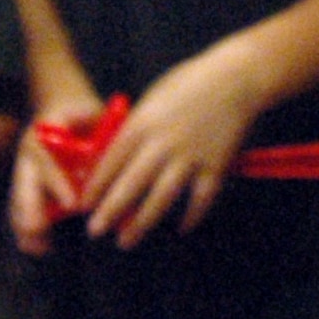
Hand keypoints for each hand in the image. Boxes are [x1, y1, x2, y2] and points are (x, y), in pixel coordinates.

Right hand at [10, 109, 90, 256]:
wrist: (59, 103)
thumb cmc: (80, 110)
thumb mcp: (89, 109)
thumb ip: (95, 128)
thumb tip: (101, 158)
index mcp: (43, 132)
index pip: (47, 159)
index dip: (58, 182)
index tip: (72, 204)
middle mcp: (28, 152)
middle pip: (23, 182)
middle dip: (29, 207)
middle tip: (36, 230)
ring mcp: (24, 169)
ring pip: (19, 198)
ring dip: (24, 223)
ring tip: (35, 247)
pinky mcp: (26, 185)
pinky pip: (20, 208)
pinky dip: (25, 229)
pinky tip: (38, 247)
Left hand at [84, 43, 257, 248]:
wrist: (234, 77)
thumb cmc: (190, 82)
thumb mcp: (154, 96)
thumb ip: (138, 125)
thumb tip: (118, 154)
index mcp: (144, 121)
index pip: (113, 159)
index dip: (97, 184)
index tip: (84, 204)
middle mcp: (163, 142)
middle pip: (131, 183)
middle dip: (110, 210)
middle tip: (95, 230)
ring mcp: (190, 156)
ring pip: (161, 197)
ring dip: (141, 222)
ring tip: (125, 241)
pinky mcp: (215, 167)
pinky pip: (200, 200)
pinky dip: (191, 217)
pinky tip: (181, 228)